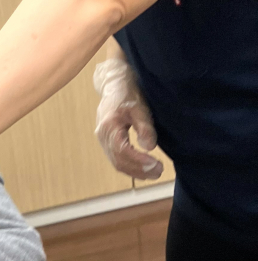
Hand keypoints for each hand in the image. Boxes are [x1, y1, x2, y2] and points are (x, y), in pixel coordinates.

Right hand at [93, 59, 163, 180]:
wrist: (114, 87)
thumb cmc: (128, 95)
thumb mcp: (140, 108)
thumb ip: (144, 127)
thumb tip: (149, 147)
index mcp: (109, 126)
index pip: (122, 150)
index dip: (139, 161)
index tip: (156, 165)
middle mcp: (103, 136)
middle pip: (119, 161)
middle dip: (139, 170)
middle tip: (159, 172)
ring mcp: (103, 141)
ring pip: (117, 163)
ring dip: (135, 172)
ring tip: (154, 173)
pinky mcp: (107, 143)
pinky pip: (116, 160)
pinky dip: (130, 167)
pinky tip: (143, 169)